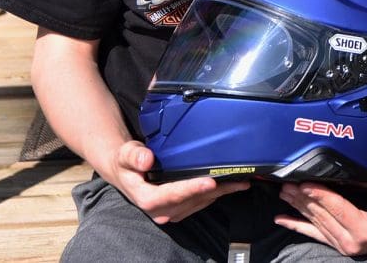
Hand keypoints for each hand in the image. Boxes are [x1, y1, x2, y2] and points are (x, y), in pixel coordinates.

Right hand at [107, 140, 249, 223]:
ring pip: (200, 202)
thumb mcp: (126, 154)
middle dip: (215, 190)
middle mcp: (161, 209)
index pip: (172, 195)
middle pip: (191, 200)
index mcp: (147, 198)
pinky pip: (200, 202)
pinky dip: (216, 194)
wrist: (126, 173)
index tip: (209, 181)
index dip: (191, 188)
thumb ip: (134, 156)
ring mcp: (171, 211)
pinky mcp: (180, 209)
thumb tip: (146, 160)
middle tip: (237, 181)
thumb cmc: (127, 163)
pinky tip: (229, 186)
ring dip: (220, 193)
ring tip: (240, 182)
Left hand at [275, 173, 366, 255]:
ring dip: (298, 207)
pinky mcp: (339, 243)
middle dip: (303, 199)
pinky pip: (314, 234)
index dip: (321, 195)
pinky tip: (282, 220)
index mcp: (366, 230)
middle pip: (322, 215)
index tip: (305, 184)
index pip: (338, 209)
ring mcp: (343, 244)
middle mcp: (351, 240)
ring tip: (284, 193)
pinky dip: (297, 226)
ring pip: (315, 223)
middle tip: (286, 183)